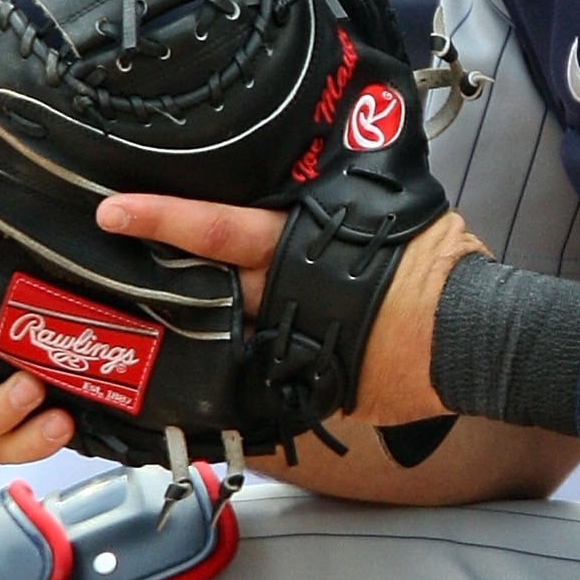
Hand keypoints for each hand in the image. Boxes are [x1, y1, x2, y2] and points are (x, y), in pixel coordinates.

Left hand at [89, 193, 482, 426]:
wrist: (475, 335)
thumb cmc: (441, 265)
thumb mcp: (388, 213)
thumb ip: (341, 210)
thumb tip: (323, 190)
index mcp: (297, 247)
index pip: (216, 228)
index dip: (161, 219)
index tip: (111, 212)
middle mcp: (284, 297)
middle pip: (202, 290)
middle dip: (152, 284)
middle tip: (104, 273)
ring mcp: (293, 347)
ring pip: (225, 343)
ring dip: (192, 339)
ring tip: (146, 331)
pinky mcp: (313, 389)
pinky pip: (270, 386)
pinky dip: (250, 382)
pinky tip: (220, 384)